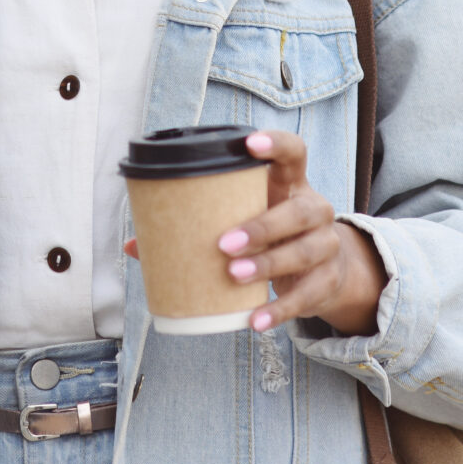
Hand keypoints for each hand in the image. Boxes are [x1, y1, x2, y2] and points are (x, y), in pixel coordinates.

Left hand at [126, 129, 385, 334]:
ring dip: (268, 264)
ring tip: (233, 276)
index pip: (294, 152)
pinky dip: (280, 310)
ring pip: (305, 251)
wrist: (324, 270)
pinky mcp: (327, 282)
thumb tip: (134, 245)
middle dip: (263, 227)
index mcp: (291, 184)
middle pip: (301, 211)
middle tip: (224, 244)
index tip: (248, 143)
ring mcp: (327, 246)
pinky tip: (255, 320)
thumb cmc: (273, 234)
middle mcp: (315, 209)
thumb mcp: (245, 219)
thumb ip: (196, 225)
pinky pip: (307, 296)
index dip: (276, 144)